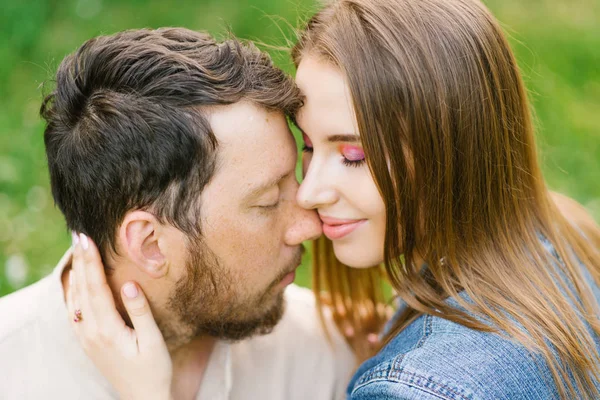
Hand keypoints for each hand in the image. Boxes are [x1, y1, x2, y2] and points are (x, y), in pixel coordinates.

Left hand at [67, 232, 172, 399]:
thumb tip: (129, 284)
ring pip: (75, 299)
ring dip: (76, 273)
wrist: (143, 399)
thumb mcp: (153, 341)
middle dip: (81, 260)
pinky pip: (74, 312)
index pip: (96, 287)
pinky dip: (73, 292)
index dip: (91, 262)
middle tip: (78, 235)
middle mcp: (91, 332)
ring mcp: (86, 338)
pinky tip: (75, 282)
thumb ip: (140, 312)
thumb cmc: (154, 370)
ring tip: (77, 251)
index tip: (87, 239)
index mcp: (107, 329)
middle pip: (83, 289)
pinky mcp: (88, 342)